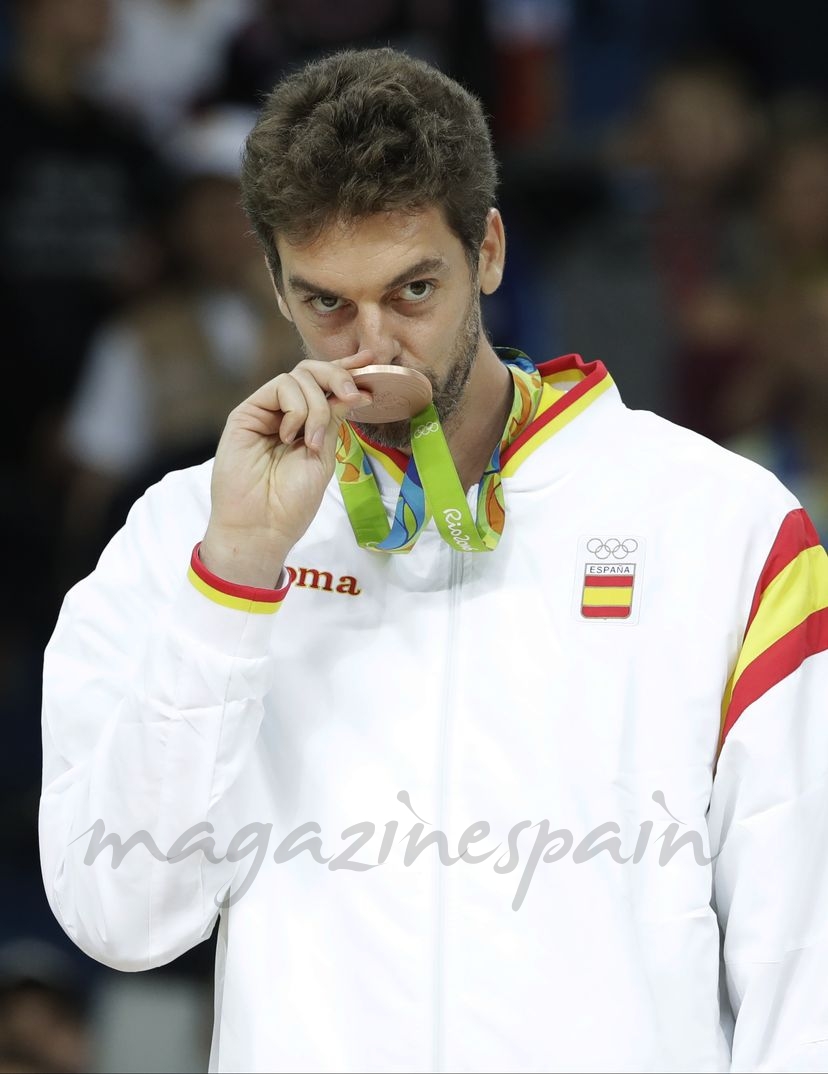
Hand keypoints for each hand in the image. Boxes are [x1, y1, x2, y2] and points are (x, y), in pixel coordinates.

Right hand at [200, 350, 375, 585]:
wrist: (262, 526)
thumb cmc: (292, 502)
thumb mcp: (324, 456)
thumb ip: (333, 419)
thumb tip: (355, 389)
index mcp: (308, 423)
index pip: (326, 385)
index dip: (347, 369)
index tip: (371, 360)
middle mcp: (285, 413)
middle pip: (312, 371)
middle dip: (338, 376)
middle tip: (353, 395)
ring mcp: (265, 411)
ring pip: (299, 376)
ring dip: (317, 406)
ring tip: (312, 441)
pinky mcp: (246, 413)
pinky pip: (280, 387)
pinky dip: (296, 408)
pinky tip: (290, 436)